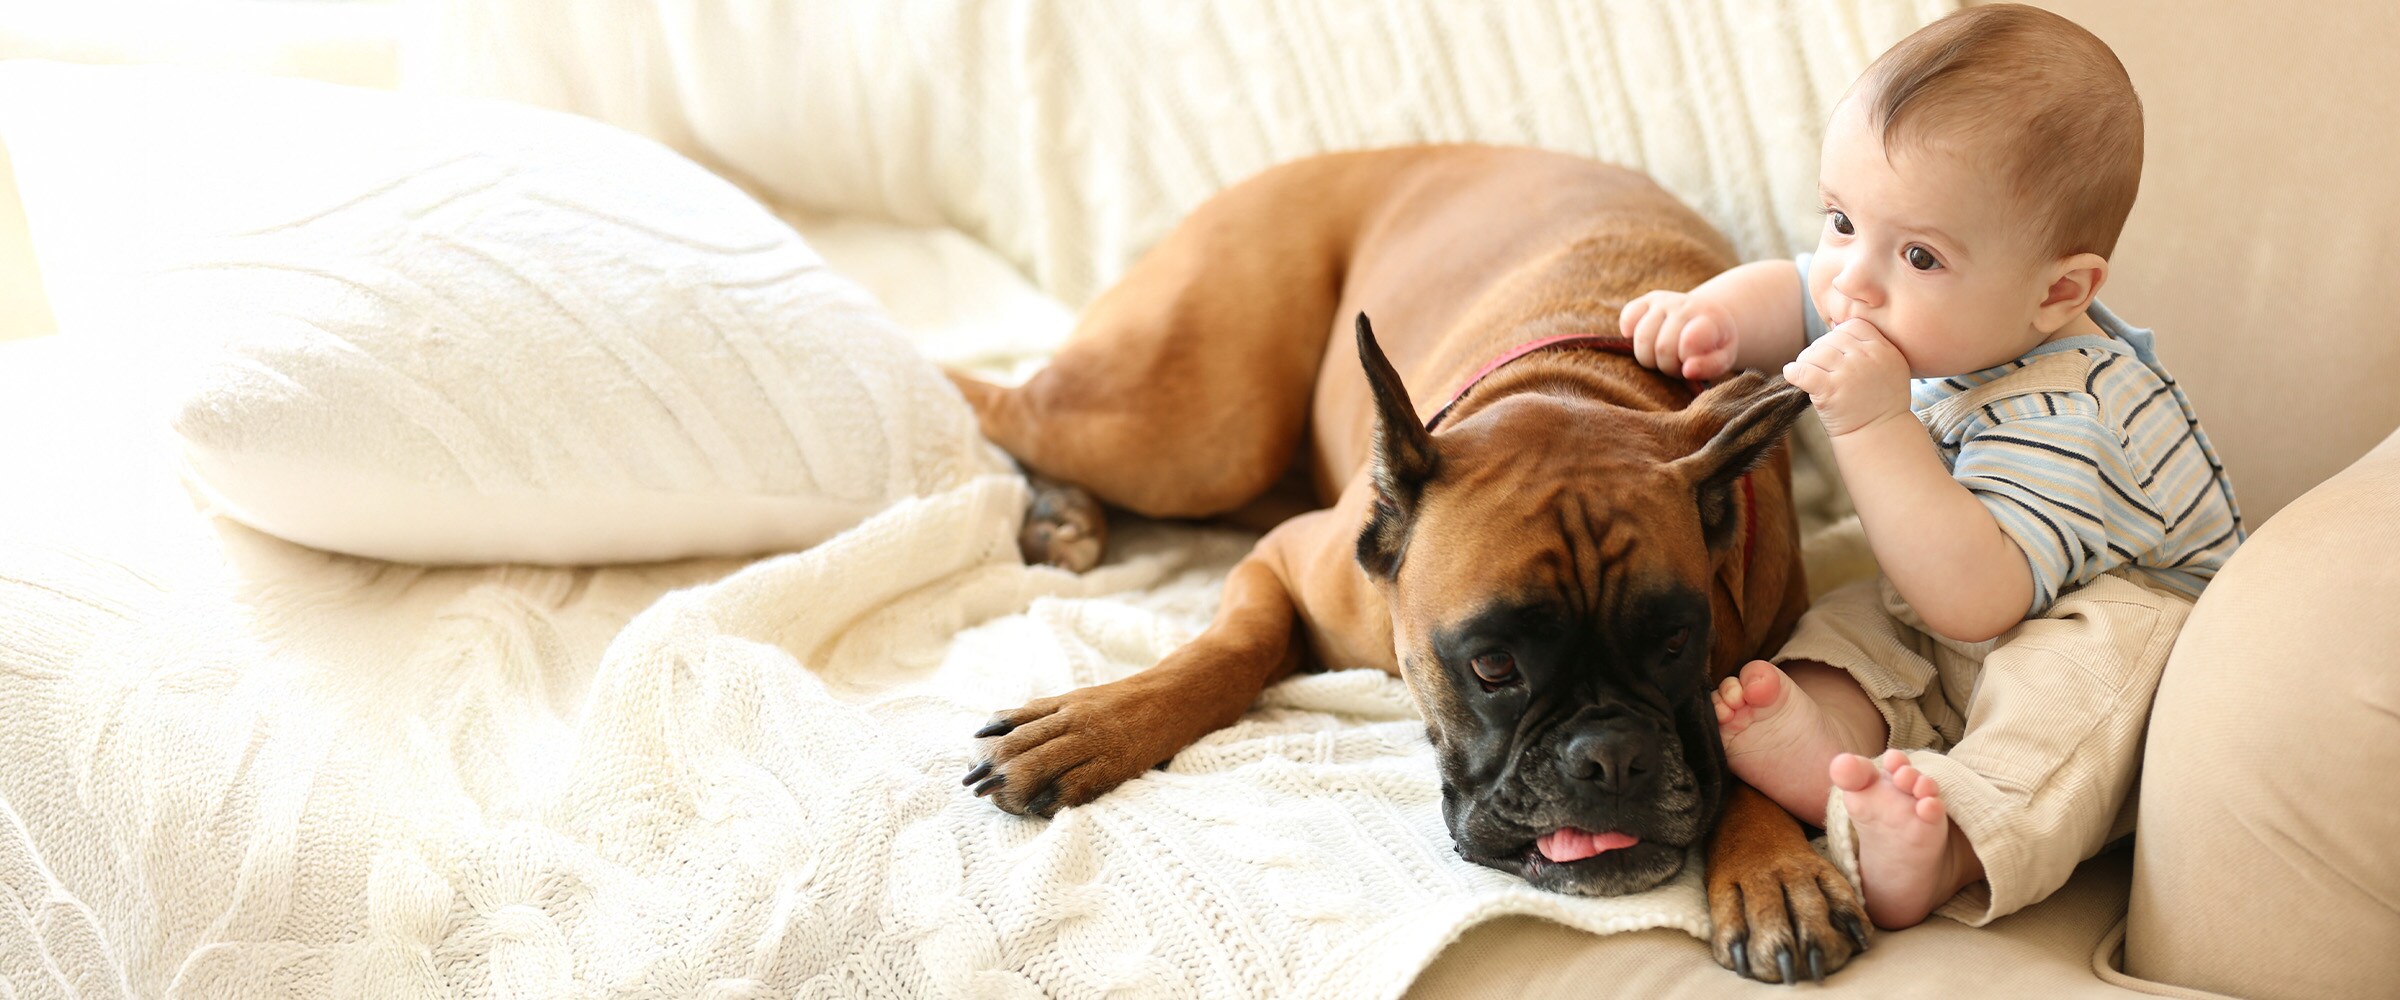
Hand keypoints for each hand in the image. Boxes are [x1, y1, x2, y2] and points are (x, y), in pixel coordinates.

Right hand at [1622, 290, 1738, 379]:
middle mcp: (1684, 304)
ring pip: (1642, 338)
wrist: (1706, 316)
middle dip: (1668, 366)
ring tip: (1664, 357)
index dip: (1686, 358)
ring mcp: (1663, 301)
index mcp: (1710, 318)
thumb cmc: (1714, 344)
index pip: (1690, 340)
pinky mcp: (1644, 301)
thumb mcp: (1725, 357)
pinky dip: (1630, 335)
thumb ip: (1711, 366)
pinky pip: (1628, 318)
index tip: (1690, 366)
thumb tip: (1687, 370)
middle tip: (1678, 366)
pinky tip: (1645, 341)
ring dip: (1650, 359)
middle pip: (1662, 348)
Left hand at [1781, 318, 1911, 435]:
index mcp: (1884, 350)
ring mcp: (1848, 373)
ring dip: (1806, 361)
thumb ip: (1872, 346)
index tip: (1835, 353)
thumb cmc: (1881, 403)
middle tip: (1817, 366)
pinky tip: (1793, 375)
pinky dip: (1793, 372)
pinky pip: (1802, 371)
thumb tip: (1835, 326)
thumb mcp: (1891, 368)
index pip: (1853, 326)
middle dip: (1820, 350)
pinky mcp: (1830, 390)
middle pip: (1831, 339)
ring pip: (1815, 352)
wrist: (1879, 435)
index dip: (1839, 336)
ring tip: (1808, 373)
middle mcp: (1867, 358)